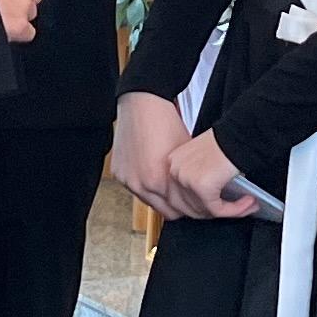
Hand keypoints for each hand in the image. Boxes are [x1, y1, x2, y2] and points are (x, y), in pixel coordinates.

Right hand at [113, 90, 186, 204]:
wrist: (143, 104)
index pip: (178, 211)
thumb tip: (195, 194)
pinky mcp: (119, 173)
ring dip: (160, 197)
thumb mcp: (185, 156)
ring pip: (149, 201)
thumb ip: (187, 181)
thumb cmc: (166, 123)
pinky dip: (145, 185)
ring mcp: (127, 179)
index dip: (191, 209)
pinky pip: (135, 188)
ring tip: (170, 184)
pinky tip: (153, 173)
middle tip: (187, 198)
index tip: (197, 205)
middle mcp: (140, 184)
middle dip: (177, 207)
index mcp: (158, 181)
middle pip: (165, 211)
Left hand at [159, 128, 265, 223]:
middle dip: (216, 210)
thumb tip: (208, 198)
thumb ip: (202, 176)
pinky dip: (235, 209)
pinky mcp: (201, 188)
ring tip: (248, 204)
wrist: (240, 134)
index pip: (182, 194)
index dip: (204, 204)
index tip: (222, 204)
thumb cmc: (228, 140)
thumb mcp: (205, 158)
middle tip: (237, 208)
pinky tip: (249, 202)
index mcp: (173, 162)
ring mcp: (186, 180)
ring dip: (230, 210)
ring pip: (206, 209)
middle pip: (192, 205)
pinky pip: (218, 209)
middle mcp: (175, 171)